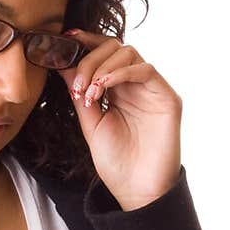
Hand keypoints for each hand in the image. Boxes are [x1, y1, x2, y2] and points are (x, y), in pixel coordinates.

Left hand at [56, 29, 182, 210]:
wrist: (136, 189)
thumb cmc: (116, 162)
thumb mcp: (90, 123)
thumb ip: (80, 93)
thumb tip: (62, 64)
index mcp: (117, 91)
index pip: (104, 54)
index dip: (86, 42)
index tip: (65, 39)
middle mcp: (135, 86)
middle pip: (115, 48)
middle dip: (90, 59)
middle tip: (77, 85)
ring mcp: (152, 90)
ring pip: (129, 54)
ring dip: (102, 67)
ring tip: (88, 92)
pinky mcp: (167, 97)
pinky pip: (145, 70)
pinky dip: (121, 73)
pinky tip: (103, 88)